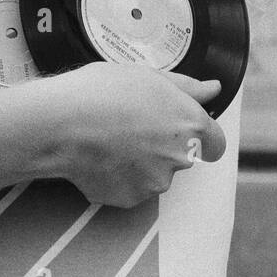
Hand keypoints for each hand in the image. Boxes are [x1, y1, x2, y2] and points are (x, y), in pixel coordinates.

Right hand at [47, 63, 225, 207]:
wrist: (61, 123)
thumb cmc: (103, 91)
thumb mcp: (148, 76)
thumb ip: (187, 87)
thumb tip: (213, 89)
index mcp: (190, 126)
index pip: (215, 143)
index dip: (199, 135)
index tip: (177, 127)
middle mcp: (179, 159)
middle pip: (181, 157)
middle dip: (162, 145)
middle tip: (131, 124)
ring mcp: (154, 183)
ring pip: (155, 174)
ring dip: (140, 162)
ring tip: (110, 139)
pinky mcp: (129, 199)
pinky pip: (130, 188)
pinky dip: (119, 176)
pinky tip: (100, 156)